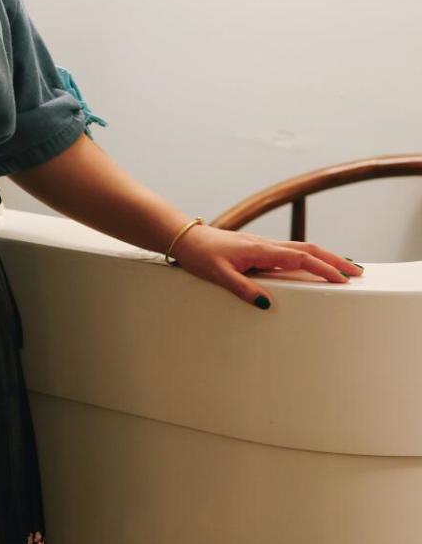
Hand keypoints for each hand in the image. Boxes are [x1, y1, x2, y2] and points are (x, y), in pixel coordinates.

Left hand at [170, 224, 363, 309]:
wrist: (186, 238)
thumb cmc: (201, 255)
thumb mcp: (219, 276)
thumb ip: (244, 290)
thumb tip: (268, 305)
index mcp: (260, 250)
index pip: (300, 258)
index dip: (323, 268)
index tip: (343, 279)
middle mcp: (266, 245)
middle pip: (308, 249)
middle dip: (334, 259)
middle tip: (357, 272)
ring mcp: (263, 245)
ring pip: (301, 249)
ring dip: (324, 257)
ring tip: (344, 269)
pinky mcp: (259, 249)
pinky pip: (291, 251)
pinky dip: (309, 257)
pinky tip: (313, 265)